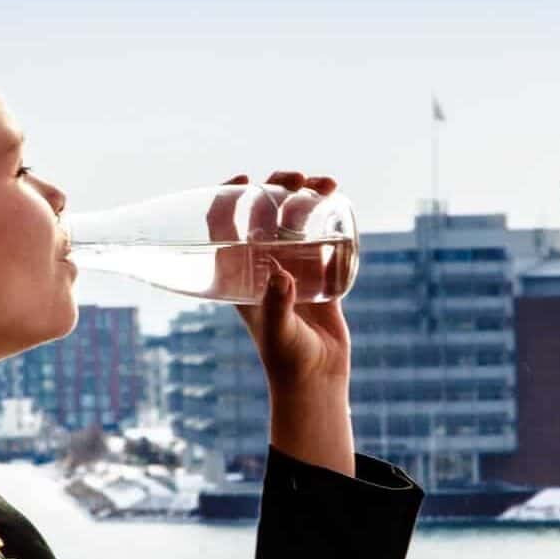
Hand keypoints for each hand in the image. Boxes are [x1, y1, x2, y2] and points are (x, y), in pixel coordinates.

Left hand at [205, 171, 351, 390]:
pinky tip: (337, 200)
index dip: (226, 196)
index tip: (244, 179)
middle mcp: (261, 263)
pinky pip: (322, 233)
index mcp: (237, 272)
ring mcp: (291, 264)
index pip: (222, 224)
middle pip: (263, 211)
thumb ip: (276, 306)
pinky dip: (328, 212)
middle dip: (278, 186)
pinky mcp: (318, 271)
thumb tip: (282, 276)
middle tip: (299, 180)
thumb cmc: (287, 359)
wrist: (316, 379)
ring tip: (328, 185)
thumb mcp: (277, 331)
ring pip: (294, 217)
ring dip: (307, 194)